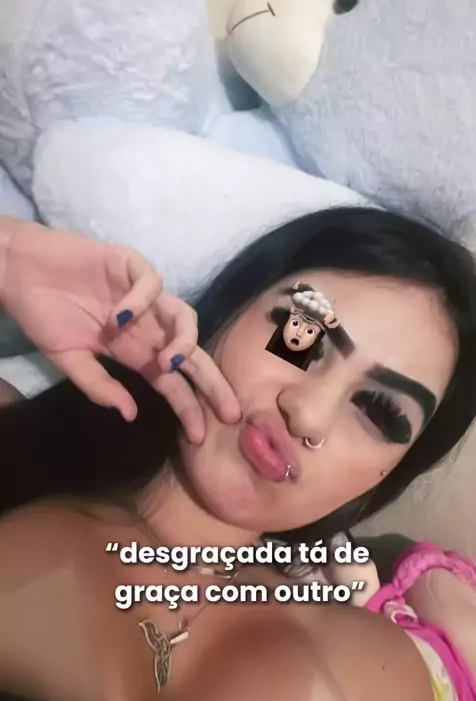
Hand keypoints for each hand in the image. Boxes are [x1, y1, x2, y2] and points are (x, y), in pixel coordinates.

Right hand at [0, 218, 240, 438]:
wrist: (19, 272)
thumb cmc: (43, 314)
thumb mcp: (68, 360)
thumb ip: (99, 386)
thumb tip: (130, 415)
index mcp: (134, 350)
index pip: (172, 382)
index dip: (187, 407)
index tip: (199, 437)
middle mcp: (147, 325)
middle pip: (191, 354)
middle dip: (212, 381)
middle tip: (229, 410)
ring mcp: (143, 295)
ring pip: (184, 316)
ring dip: (183, 340)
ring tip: (167, 361)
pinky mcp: (131, 263)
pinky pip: (151, 283)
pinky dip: (140, 301)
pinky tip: (117, 316)